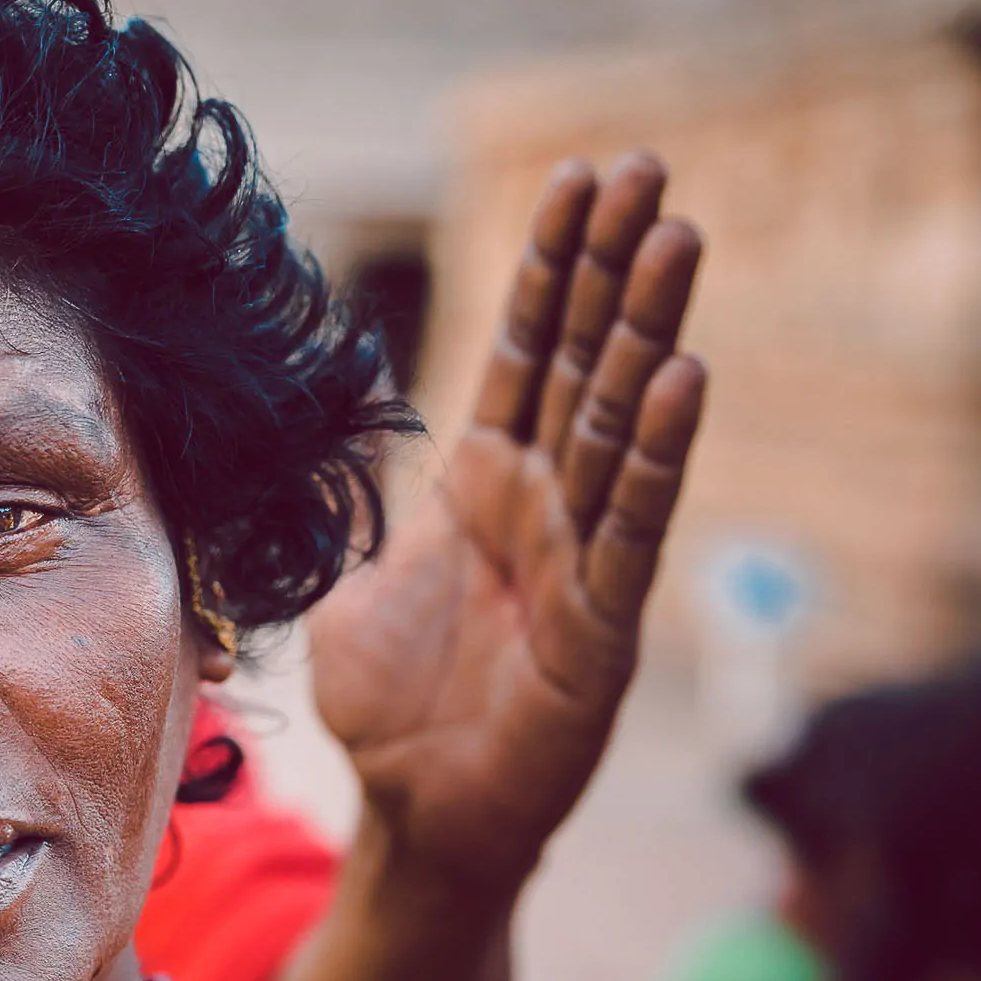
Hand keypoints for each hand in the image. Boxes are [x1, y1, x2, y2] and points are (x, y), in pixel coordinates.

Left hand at [310, 152, 705, 892]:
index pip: (527, 348)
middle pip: (586, 360)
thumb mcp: (348, 592)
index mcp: (483, 482)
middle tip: (650, 166)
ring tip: (680, 234)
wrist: (415, 814)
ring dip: (649, 328)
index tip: (581, 175)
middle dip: (614, 264)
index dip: (551, 265)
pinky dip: (655, 452)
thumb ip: (346, 520)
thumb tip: (299, 466)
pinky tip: (682, 374)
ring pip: (617, 422)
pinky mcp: (601, 624)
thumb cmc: (392, 707)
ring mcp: (580, 557)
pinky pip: (631, 525)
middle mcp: (543, 503)